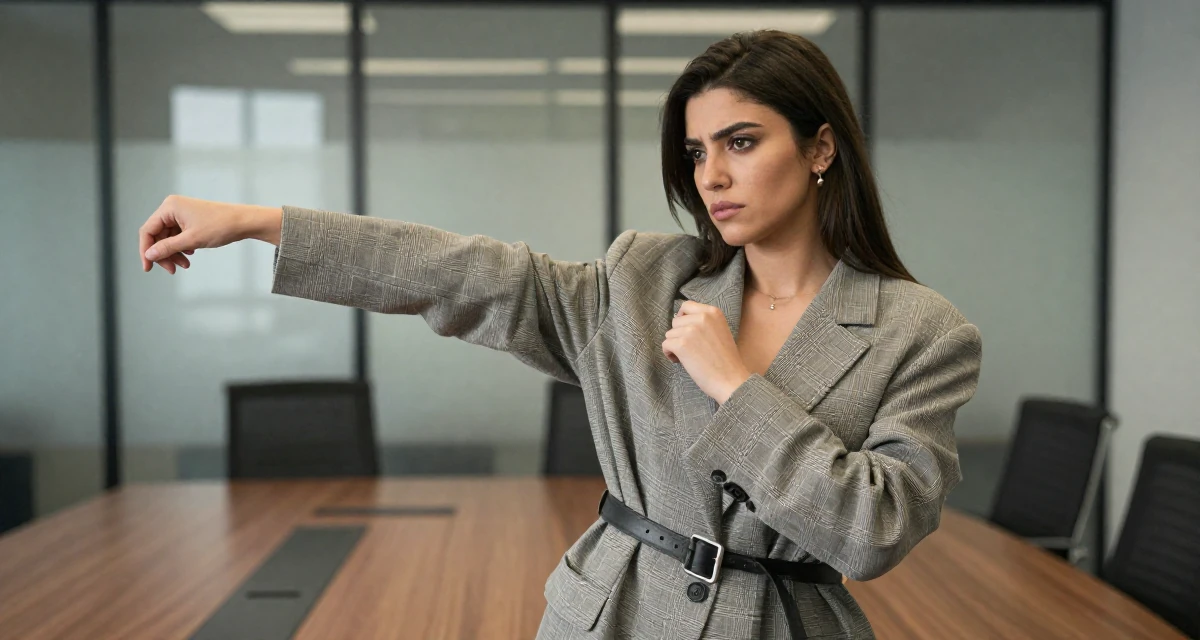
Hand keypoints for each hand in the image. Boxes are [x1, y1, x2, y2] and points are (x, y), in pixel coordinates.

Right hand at [139, 195, 280, 273]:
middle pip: (157, 236)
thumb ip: (168, 248)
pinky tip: (191, 255)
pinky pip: (178, 236)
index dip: (145, 250)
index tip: (148, 268)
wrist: (244, 222)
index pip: (148, 231)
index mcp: (169, 207)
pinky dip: (182, 248)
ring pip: (168, 238)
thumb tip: (149, 255)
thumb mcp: (191, 240)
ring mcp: (181, 214)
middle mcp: (172, 208)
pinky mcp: (190, 220)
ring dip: (174, 253)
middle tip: (172, 270)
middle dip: (164, 254)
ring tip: (186, 265)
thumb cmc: (220, 226)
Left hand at [662, 301, 752, 403]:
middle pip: (676, 321)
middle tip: (690, 348)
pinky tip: (680, 361)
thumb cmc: (726, 360)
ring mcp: (691, 330)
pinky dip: (670, 354)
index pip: (687, 306)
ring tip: (688, 357)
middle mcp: (702, 317)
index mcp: (713, 312)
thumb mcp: (720, 330)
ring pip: (669, 334)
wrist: (731, 379)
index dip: (682, 318)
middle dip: (679, 334)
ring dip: (675, 346)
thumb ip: (705, 322)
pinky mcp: (682, 344)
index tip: (685, 330)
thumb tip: (682, 319)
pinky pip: (665, 345)